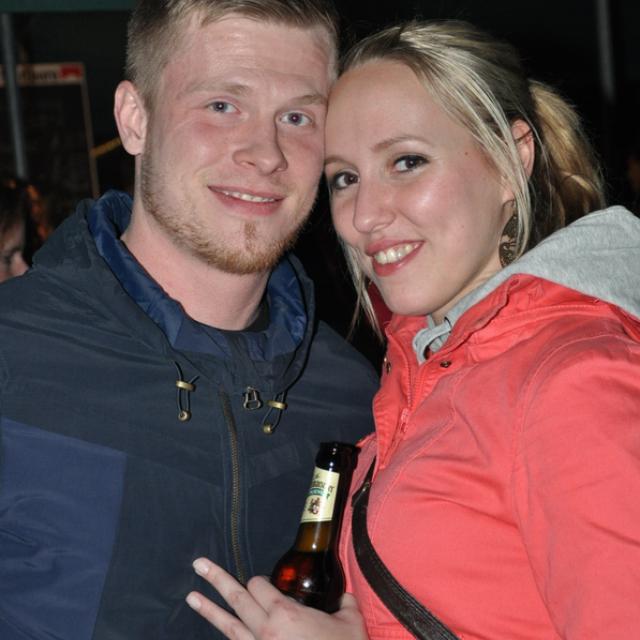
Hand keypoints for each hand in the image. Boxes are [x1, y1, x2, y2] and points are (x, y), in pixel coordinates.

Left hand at [186, 557, 368, 639]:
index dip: (259, 582)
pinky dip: (228, 639)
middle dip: (217, 580)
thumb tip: (344, 596)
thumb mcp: (351, 622)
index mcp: (286, 613)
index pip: (259, 586)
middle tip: (199, 565)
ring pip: (228, 627)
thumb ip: (345, 603)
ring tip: (191, 597)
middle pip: (237, 599)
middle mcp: (266, 630)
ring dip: (208, 610)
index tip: (264, 585)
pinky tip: (220, 632)